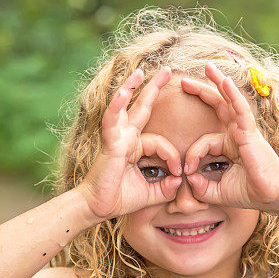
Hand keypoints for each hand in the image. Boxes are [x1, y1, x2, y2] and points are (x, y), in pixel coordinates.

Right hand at [76, 67, 183, 219]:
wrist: (98, 207)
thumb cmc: (120, 198)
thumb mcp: (152, 193)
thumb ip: (167, 188)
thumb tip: (180, 181)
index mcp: (136, 147)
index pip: (161, 143)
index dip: (173, 156)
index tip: (179, 174)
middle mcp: (127, 137)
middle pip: (143, 108)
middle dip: (154, 88)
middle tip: (167, 70)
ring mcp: (118, 137)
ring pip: (127, 107)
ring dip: (133, 87)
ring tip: (141, 71)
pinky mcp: (110, 142)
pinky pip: (112, 120)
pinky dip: (116, 106)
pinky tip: (122, 91)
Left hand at [180, 62, 278, 211]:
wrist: (272, 196)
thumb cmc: (249, 193)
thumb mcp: (216, 192)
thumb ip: (200, 187)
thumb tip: (187, 177)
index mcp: (229, 146)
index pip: (204, 141)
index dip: (191, 154)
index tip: (185, 170)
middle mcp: (237, 134)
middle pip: (218, 106)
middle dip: (201, 92)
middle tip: (183, 81)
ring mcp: (244, 130)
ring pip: (229, 101)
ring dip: (218, 82)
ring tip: (208, 66)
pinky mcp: (250, 131)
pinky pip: (240, 109)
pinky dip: (232, 94)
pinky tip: (224, 81)